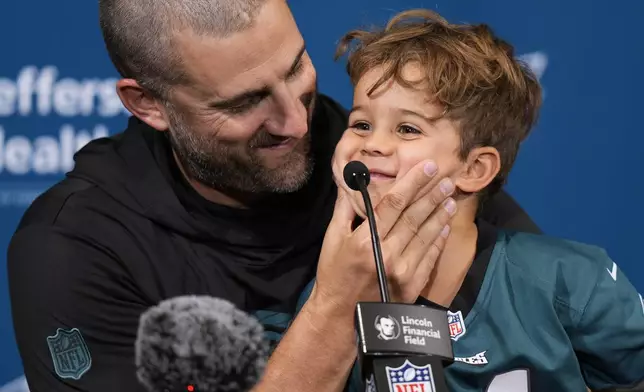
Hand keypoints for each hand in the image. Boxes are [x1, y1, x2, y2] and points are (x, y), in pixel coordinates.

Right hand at [312, 159, 455, 310]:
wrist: (341, 315)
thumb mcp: (333, 239)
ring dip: (440, 214)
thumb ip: (345, 209)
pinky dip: (438, 239)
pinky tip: (444, 225)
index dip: (412, 183)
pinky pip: (430, 256)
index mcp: (366, 240)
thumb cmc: (334, 274)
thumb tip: (353, 183)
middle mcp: (388, 254)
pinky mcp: (413, 284)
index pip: (394, 204)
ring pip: (426, 235)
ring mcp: (403, 271)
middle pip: (415, 217)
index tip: (426, 167)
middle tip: (446, 178)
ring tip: (450, 197)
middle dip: (432, 194)